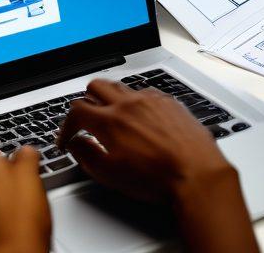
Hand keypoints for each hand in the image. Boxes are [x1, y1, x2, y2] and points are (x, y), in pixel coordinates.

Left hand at [0, 147, 50, 252]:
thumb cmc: (28, 236)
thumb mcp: (42, 205)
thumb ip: (31, 184)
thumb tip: (26, 184)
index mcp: (24, 167)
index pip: (25, 153)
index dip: (25, 164)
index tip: (24, 171)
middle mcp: (1, 165)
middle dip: (0, 171)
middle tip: (4, 191)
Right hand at [56, 79, 236, 205]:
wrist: (196, 173)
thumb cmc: (157, 178)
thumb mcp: (112, 175)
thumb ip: (87, 156)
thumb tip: (76, 145)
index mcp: (110, 121)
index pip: (76, 110)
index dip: (67, 125)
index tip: (68, 137)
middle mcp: (128, 103)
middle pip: (96, 86)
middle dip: (86, 100)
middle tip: (87, 118)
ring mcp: (150, 99)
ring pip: (121, 86)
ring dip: (111, 98)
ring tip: (114, 118)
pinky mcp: (168, 101)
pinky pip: (145, 92)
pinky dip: (136, 102)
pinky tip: (141, 119)